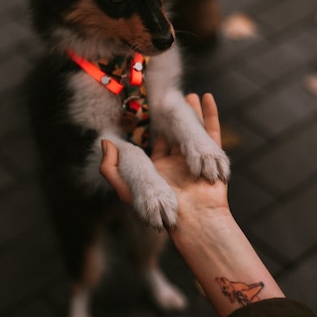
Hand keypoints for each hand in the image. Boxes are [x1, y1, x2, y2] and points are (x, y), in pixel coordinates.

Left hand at [99, 93, 229, 218]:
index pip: (155, 144)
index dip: (151, 128)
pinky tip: (207, 98)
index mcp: (160, 169)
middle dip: (173, 118)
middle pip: (175, 135)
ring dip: (191, 112)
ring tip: (188, 95)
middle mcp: (177, 164)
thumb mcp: (128, 189)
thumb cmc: (161, 208)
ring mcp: (196, 160)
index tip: (147, 110)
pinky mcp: (212, 158)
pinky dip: (210, 114)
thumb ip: (112, 168)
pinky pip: (211, 132)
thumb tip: (104, 141)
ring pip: (193, 130)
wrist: (194, 220)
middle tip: (170, 99)